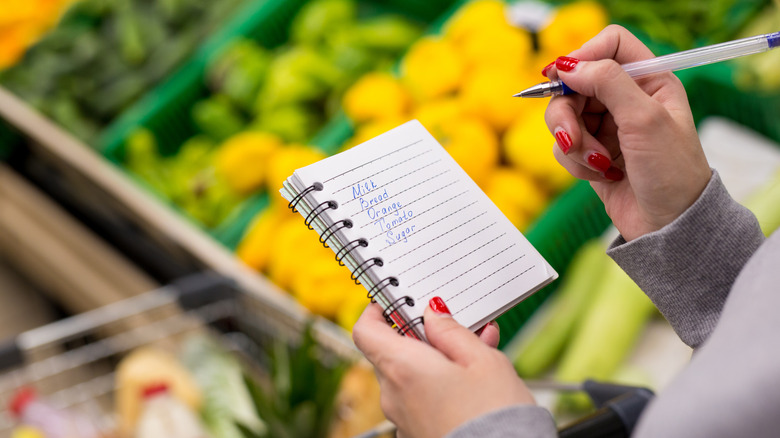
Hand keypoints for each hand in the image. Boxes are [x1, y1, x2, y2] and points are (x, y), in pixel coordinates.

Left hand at [352, 298, 534, 437]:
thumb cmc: (495, 418)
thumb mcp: (482, 360)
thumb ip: (452, 332)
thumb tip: (433, 314)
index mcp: (402, 367)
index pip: (365, 329)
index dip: (378, 310)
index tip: (398, 301)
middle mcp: (394, 394)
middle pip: (392, 351)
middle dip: (423, 336)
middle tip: (457, 327)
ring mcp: (402, 418)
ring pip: (410, 376)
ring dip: (435, 361)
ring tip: (477, 354)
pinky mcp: (417, 433)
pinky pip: (419, 399)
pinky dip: (438, 386)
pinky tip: (471, 384)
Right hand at [543, 25, 711, 240]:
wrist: (669, 226)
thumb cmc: (672, 172)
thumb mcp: (644, 119)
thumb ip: (608, 83)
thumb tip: (567, 65)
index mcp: (649, 80)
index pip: (609, 45)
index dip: (583, 56)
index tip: (563, 78)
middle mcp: (626, 99)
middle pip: (575, 83)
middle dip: (567, 112)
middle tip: (570, 137)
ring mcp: (606, 127)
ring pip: (563, 116)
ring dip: (573, 142)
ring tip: (595, 163)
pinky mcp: (591, 152)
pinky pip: (564, 146)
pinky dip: (575, 162)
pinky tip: (600, 175)